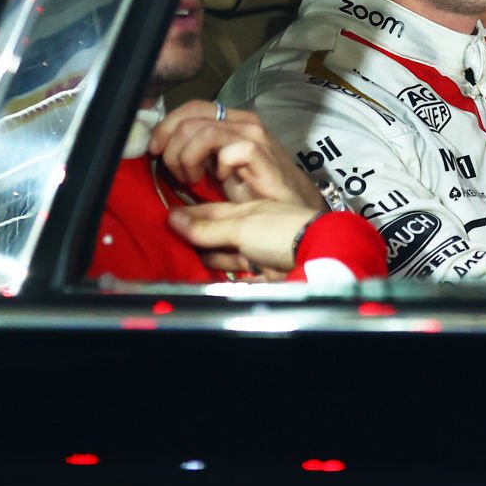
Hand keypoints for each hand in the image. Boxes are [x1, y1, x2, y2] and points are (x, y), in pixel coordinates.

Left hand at [149, 100, 324, 210]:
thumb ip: (197, 156)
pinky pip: (227, 148)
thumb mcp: (218, 170)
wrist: (293, 213)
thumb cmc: (258, 195)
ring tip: (193, 179)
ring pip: (202, 131)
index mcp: (231, 121)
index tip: (154, 151)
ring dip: (187, 158)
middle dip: (170, 145)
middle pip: (190, 115)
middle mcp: (242, 122)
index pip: (191, 108)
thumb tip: (163, 150)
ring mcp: (254, 136)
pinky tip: (221, 180)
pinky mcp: (262, 154)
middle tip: (176, 172)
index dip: (166, 126)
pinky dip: (216, 166)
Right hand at [166, 202, 322, 275]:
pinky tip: (207, 275)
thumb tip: (173, 219)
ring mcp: (258, 251)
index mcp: (247, 211)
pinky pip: (238, 272)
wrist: (318, 254)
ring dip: (207, 255)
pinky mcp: (264, 273)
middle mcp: (251, 230)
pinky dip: (223, 273)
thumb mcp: (241, 226)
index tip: (168, 218)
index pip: (211, 211)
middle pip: (217, 234)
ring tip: (181, 258)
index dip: (190, 214)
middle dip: (196, 237)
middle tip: (168, 240)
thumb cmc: (280, 232)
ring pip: (226, 253)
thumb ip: (209, 227)